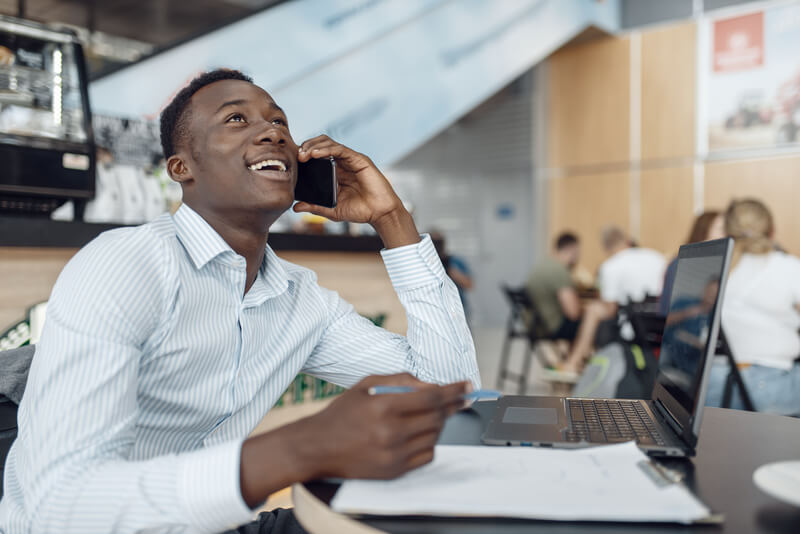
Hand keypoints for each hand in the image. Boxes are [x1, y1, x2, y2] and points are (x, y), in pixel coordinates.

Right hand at [238, 373, 468, 506]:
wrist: (317, 447)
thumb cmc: (342, 413)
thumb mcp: (366, 384)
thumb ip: (401, 380)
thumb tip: (431, 384)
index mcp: (383, 405)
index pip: (432, 396)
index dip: (454, 390)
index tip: (468, 386)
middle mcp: (390, 432)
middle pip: (438, 416)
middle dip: (451, 405)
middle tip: (458, 398)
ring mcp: (394, 454)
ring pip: (435, 435)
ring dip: (438, 422)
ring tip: (426, 414)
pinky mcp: (395, 471)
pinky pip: (427, 454)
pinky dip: (429, 441)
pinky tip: (417, 433)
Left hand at [294, 136, 418, 247]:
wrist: (379, 213)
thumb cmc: (360, 211)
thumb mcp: (332, 210)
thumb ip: (315, 207)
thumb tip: (295, 207)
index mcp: (335, 172)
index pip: (316, 156)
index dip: (304, 154)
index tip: (293, 162)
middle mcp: (341, 163)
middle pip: (320, 145)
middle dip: (306, 147)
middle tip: (297, 156)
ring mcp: (350, 160)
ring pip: (328, 143)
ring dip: (314, 146)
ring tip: (304, 154)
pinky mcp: (359, 159)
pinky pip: (340, 149)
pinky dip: (327, 149)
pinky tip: (316, 154)